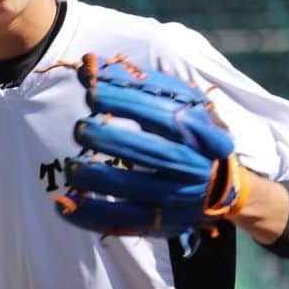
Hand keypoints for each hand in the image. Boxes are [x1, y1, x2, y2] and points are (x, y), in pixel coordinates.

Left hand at [54, 54, 249, 237]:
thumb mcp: (177, 102)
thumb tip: (90, 64)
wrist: (224, 185)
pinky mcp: (159, 224)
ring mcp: (175, 198)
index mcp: (197, 131)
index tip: (93, 91)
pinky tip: (63, 204)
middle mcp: (189, 165)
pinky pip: (121, 222)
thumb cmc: (191, 133)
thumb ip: (135, 83)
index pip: (161, 114)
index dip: (125, 102)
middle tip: (80, 128)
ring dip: (95, 179)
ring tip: (71, 166)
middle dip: (110, 139)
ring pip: (131, 191)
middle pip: (149, 153)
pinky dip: (89, 215)